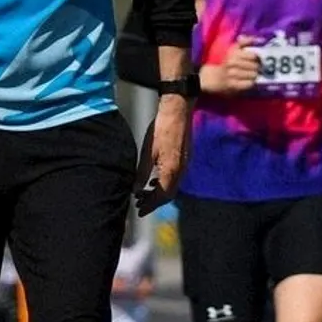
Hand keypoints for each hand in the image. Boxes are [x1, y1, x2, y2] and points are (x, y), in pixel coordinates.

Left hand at [135, 95, 191, 214]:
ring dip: (159, 192)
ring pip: (173, 186)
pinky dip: (164, 183)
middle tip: (139, 205)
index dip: (150, 205)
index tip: (139, 210)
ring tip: (144, 193)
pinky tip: (154, 180)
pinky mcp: (185, 157)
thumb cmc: (161, 128)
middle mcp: (181, 170)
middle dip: (154, 201)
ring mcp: (185, 164)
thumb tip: (136, 190)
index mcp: (172, 170)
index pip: (162, 196)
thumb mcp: (147, 152)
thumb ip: (142, 173)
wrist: (178, 110)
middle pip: (169, 194)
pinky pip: (176, 177)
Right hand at [206, 40, 261, 93]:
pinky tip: (247, 81)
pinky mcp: (233, 85)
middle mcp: (232, 62)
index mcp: (233, 53)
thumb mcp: (233, 49)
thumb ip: (245, 42)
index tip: (256, 60)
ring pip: (253, 74)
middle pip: (255, 65)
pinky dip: (250, 83)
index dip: (257, 58)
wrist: (213, 78)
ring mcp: (232, 74)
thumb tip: (261, 39)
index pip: (253, 56)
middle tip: (255, 69)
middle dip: (257, 68)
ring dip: (254, 75)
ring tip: (251, 75)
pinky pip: (249, 83)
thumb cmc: (227, 62)